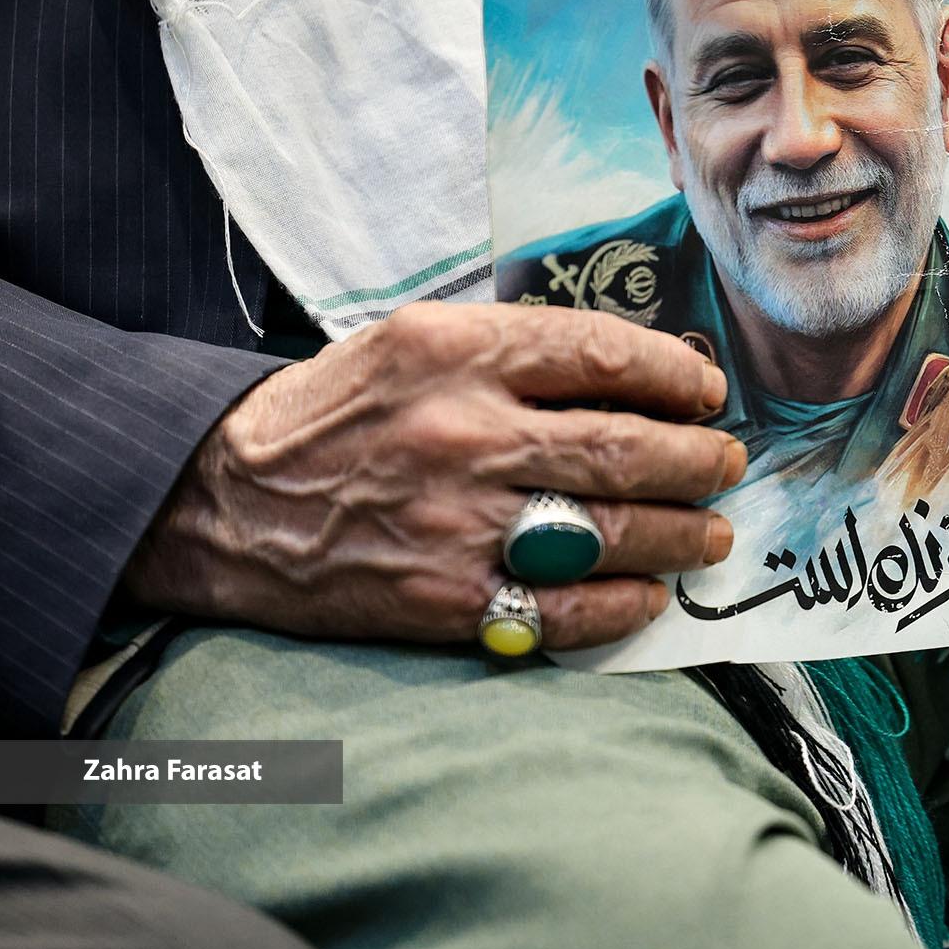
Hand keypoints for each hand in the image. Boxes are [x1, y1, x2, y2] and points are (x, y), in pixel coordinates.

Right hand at [128, 303, 744, 650]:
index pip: (603, 353)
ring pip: (609, 528)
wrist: (221, 500)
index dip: (677, 375)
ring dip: (679, 533)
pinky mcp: (442, 598)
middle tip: (727, 463)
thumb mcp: (411, 340)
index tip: (708, 391)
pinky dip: (620, 605)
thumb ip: (512, 349)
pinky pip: (560, 608)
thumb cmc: (331, 413)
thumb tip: (631, 373)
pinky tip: (648, 594)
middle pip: (624, 445)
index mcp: (454, 350)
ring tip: (709, 534)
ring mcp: (456, 521)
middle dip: (698, 459)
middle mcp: (462, 431)